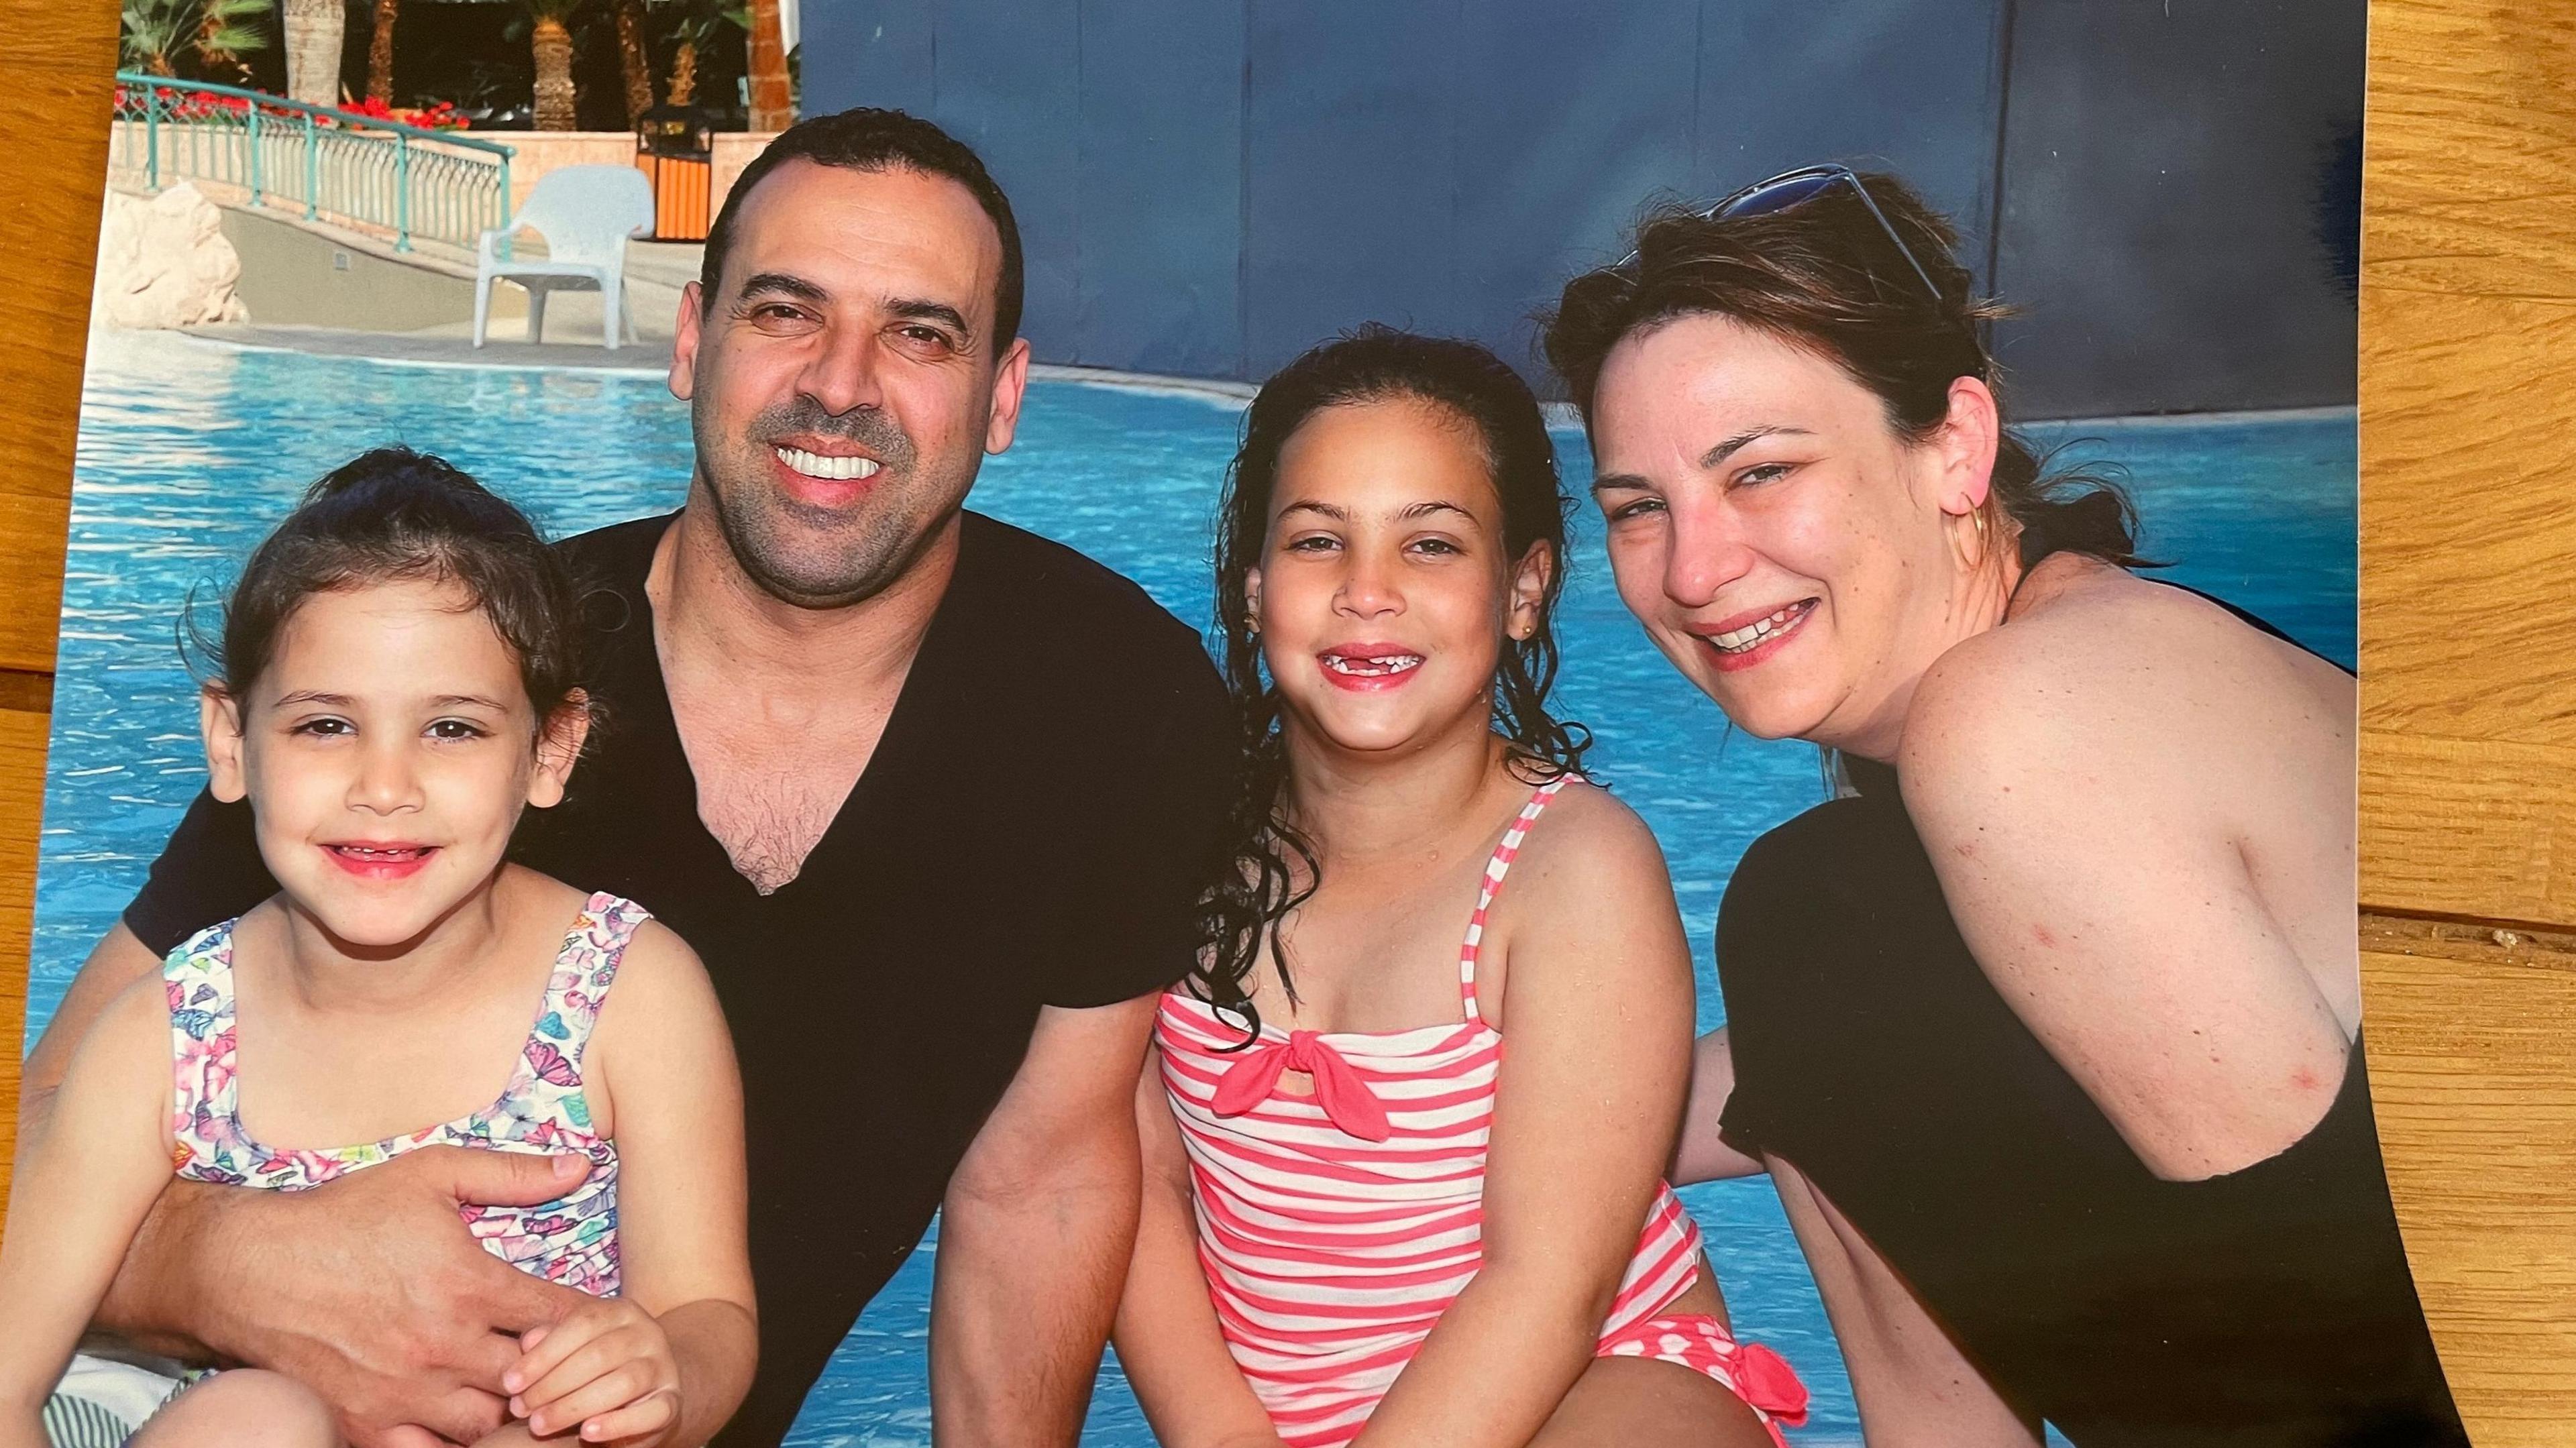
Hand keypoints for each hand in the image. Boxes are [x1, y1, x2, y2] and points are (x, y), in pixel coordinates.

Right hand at [155, 1146, 595, 1447]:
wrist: (248, 1267)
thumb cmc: (343, 1215)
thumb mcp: (430, 1175)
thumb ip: (510, 1174)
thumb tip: (581, 1166)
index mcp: (469, 1284)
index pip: (559, 1315)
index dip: (580, 1317)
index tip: (578, 1315)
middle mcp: (443, 1344)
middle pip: (532, 1376)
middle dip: (547, 1366)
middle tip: (544, 1353)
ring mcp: (404, 1390)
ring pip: (485, 1422)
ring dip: (501, 1406)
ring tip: (498, 1383)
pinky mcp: (364, 1422)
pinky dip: (446, 1440)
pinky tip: (450, 1413)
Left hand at [505, 1298, 681, 1443]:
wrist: (646, 1388)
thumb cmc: (594, 1368)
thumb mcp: (572, 1347)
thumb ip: (550, 1342)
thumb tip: (527, 1341)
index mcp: (620, 1312)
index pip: (581, 1324)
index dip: (542, 1355)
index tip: (510, 1383)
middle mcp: (647, 1334)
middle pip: (599, 1354)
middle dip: (551, 1385)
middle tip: (520, 1409)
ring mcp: (663, 1368)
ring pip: (624, 1382)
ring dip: (574, 1405)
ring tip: (539, 1424)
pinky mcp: (672, 1402)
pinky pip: (652, 1412)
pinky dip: (619, 1423)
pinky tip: (588, 1432)